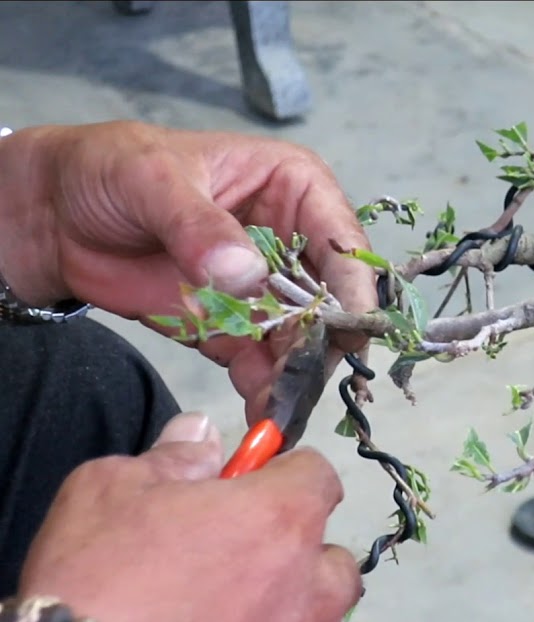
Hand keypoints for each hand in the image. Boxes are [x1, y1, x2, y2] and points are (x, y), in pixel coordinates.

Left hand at [0, 120, 378, 418]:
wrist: (56, 212)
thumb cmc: (112, 171)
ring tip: (281, 409)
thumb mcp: (153, 180)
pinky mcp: (237, 327)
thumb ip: (199, 225)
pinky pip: (262, 363)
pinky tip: (262, 413)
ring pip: (303, 340)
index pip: (342, 241)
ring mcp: (268, 289)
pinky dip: (264, 390)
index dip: (353, 287)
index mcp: (296, 189)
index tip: (348, 330)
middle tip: (306, 379)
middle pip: (332, 300)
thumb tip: (246, 273)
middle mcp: (296, 242)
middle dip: (324, 343)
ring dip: (296, 376)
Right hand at [6, 412, 360, 621]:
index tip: (247, 486)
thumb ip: (173, 457)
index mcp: (283, 518)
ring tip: (224, 621)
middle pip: (329, 555)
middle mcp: (312, 585)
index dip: (283, 474)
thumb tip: (203, 436)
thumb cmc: (97, 588)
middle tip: (230, 562)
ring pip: (320, 620)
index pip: (318, 474)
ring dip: (289, 612)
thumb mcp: (110, 489)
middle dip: (295, 552)